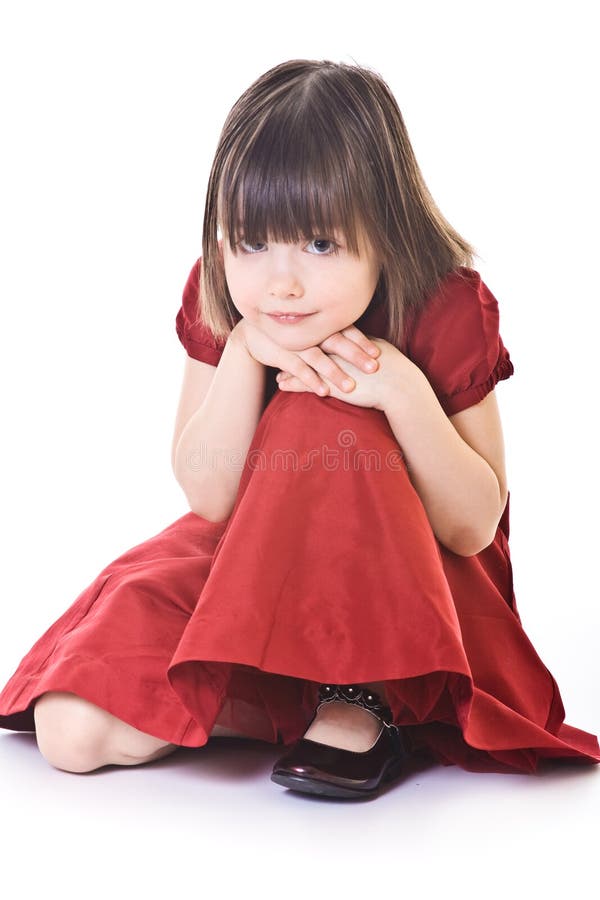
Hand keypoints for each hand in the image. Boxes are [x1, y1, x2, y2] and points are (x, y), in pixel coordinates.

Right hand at [230, 319, 381, 396]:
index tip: (378, 354)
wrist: (254, 333)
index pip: (346, 331)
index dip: (362, 342)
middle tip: (374, 368)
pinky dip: (311, 380)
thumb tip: (359, 347)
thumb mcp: (311, 330)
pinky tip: (324, 392)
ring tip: (351, 387)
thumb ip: (331, 335)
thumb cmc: (291, 333)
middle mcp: (311, 332)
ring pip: (319, 358)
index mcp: (320, 324)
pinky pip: (299, 369)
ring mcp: (296, 343)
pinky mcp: (283, 355)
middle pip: (337, 343)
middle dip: (356, 356)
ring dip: (335, 372)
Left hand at [277, 336, 412, 410]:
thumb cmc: (393, 369)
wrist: (398, 385)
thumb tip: (357, 343)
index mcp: (347, 338)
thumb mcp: (376, 349)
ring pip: (303, 364)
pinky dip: (292, 383)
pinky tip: (281, 384)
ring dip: (288, 367)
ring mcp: (331, 365)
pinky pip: (305, 382)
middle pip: (308, 344)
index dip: (309, 334)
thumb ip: (363, 344)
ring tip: (276, 370)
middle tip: (277, 347)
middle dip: (292, 347)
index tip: (296, 333)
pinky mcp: (330, 383)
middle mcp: (336, 348)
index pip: (322, 333)